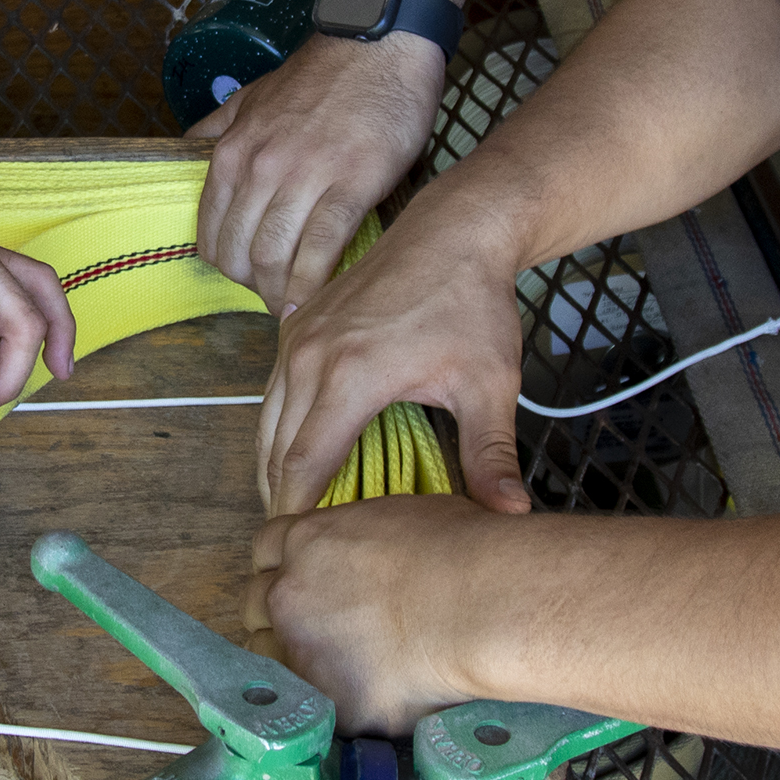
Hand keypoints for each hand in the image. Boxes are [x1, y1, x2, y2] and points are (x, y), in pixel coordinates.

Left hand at [189, 35, 443, 315]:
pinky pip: (321, 250)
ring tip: (294, 308)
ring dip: (281, 294)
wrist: (378, 44)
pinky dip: (313, 285)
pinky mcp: (349, 185)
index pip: (212, 234)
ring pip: (276, 258)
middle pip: (241, 255)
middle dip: (254, 287)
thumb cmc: (321, 75)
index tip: (248, 278)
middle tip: (274, 297)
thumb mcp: (251, 96)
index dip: (228, 267)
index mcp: (231, 152)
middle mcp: (259, 168)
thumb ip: (217, 130)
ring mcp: (303, 178)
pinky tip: (317, 301)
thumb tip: (190, 153)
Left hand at [251, 495, 511, 734]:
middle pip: (257, 604)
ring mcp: (301, 651)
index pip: (266, 550)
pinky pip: (314, 708)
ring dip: (294, 663)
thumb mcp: (400, 519)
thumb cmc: (465, 551)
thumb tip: (376, 558)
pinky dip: (334, 706)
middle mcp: (289, 594)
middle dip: (281, 614)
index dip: (288, 566)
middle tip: (325, 628)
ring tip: (342, 669)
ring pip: (269, 661)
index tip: (310, 579)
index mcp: (306, 540)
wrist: (484, 606)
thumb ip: (364, 540)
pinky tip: (366, 701)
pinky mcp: (327, 702)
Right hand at [255, 199, 535, 516]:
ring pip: (267, 417)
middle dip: (282, 499)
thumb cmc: (474, 304)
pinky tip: (296, 454)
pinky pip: (273, 388)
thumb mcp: (489, 384)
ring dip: (274, 464)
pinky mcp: (297, 321)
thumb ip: (490, 455)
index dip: (299, 514)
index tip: (305, 551)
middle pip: (275, 448)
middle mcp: (310, 356)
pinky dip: (278, 427)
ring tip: (293, 509)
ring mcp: (297, 334)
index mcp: (350, 377)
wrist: (455, 229)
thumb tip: (512, 516)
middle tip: (297, 546)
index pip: (303, 465)